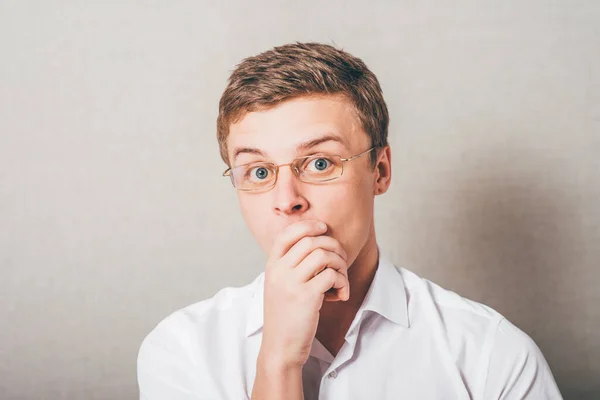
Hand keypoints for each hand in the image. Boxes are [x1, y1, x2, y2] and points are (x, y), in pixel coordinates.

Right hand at [259, 220, 348, 368]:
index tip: (324, 227)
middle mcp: (279, 271)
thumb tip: (317, 244)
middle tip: (341, 262)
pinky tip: (339, 295)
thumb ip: (291, 266)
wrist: (280, 347)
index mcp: (272, 266)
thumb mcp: (280, 286)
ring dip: (340, 265)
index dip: (308, 225)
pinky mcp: (306, 296)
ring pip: (324, 255)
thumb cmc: (286, 317)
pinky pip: (331, 275)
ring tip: (340, 280)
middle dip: (333, 247)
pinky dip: (342, 283)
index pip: (287, 234)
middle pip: (311, 241)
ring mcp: (291, 283)